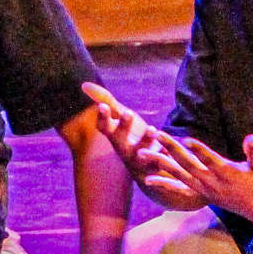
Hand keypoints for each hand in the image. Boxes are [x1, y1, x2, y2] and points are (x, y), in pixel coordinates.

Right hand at [82, 83, 206, 210]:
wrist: (152, 165)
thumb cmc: (134, 135)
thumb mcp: (122, 116)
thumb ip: (106, 100)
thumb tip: (83, 85)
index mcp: (115, 136)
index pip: (104, 128)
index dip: (103, 118)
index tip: (102, 106)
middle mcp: (124, 150)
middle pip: (120, 140)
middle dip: (123, 127)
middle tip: (127, 112)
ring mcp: (140, 160)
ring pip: (141, 154)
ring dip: (145, 142)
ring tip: (152, 129)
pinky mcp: (157, 167)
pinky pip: (161, 165)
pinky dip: (165, 159)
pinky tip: (169, 149)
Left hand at [148, 132, 252, 231]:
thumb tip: (251, 138)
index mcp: (228, 174)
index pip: (211, 160)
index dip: (199, 149)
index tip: (186, 138)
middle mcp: (212, 182)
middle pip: (187, 163)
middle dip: (170, 148)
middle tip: (155, 134)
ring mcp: (205, 189)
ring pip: (178, 174)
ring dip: (160, 163)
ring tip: (141, 153)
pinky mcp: (202, 193)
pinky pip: (179, 188)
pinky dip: (164, 184)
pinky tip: (147, 179)